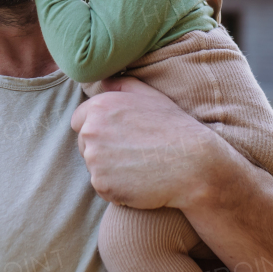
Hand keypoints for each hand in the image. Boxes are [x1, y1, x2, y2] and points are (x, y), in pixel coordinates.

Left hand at [70, 75, 224, 210]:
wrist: (193, 164)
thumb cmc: (175, 127)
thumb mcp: (150, 95)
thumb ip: (122, 85)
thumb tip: (103, 82)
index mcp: (99, 107)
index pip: (79, 121)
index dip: (99, 129)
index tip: (119, 136)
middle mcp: (91, 132)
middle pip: (84, 146)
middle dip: (103, 150)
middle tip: (134, 152)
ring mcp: (95, 160)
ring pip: (94, 168)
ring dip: (110, 170)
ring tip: (140, 166)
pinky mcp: (102, 185)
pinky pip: (104, 188)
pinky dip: (117, 189)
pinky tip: (140, 181)